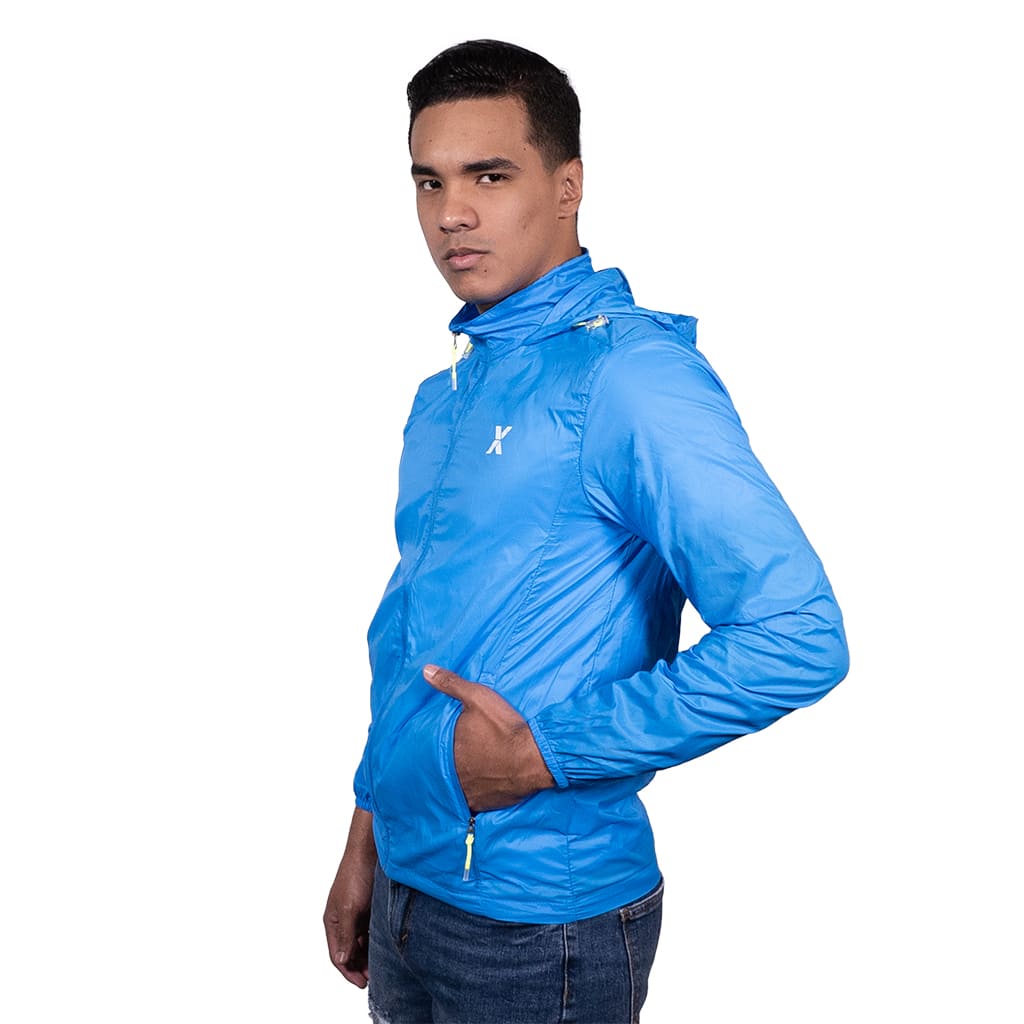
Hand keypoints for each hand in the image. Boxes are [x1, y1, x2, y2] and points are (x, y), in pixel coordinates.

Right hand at [324, 808, 375, 987]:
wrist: (371, 849)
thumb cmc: (356, 875)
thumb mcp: (350, 908)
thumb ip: (345, 935)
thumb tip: (341, 960)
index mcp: (333, 921)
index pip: (337, 955)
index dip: (348, 971)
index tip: (362, 983)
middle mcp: (343, 919)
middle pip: (349, 951)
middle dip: (360, 966)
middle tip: (375, 978)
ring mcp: (356, 913)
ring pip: (361, 942)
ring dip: (368, 955)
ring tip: (382, 966)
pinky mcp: (369, 907)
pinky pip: (371, 931)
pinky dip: (375, 941)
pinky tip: (385, 948)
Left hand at [423, 664, 554, 812]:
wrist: (534, 758)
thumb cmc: (505, 728)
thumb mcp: (478, 698)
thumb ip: (451, 684)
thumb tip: (425, 670)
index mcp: (449, 749)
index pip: (433, 749)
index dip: (438, 746)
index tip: (442, 744)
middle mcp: (454, 774)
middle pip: (443, 770)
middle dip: (448, 764)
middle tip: (456, 759)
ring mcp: (469, 792)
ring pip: (456, 789)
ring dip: (459, 782)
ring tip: (465, 775)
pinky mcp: (485, 804)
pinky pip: (473, 804)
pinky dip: (474, 797)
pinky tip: (478, 791)